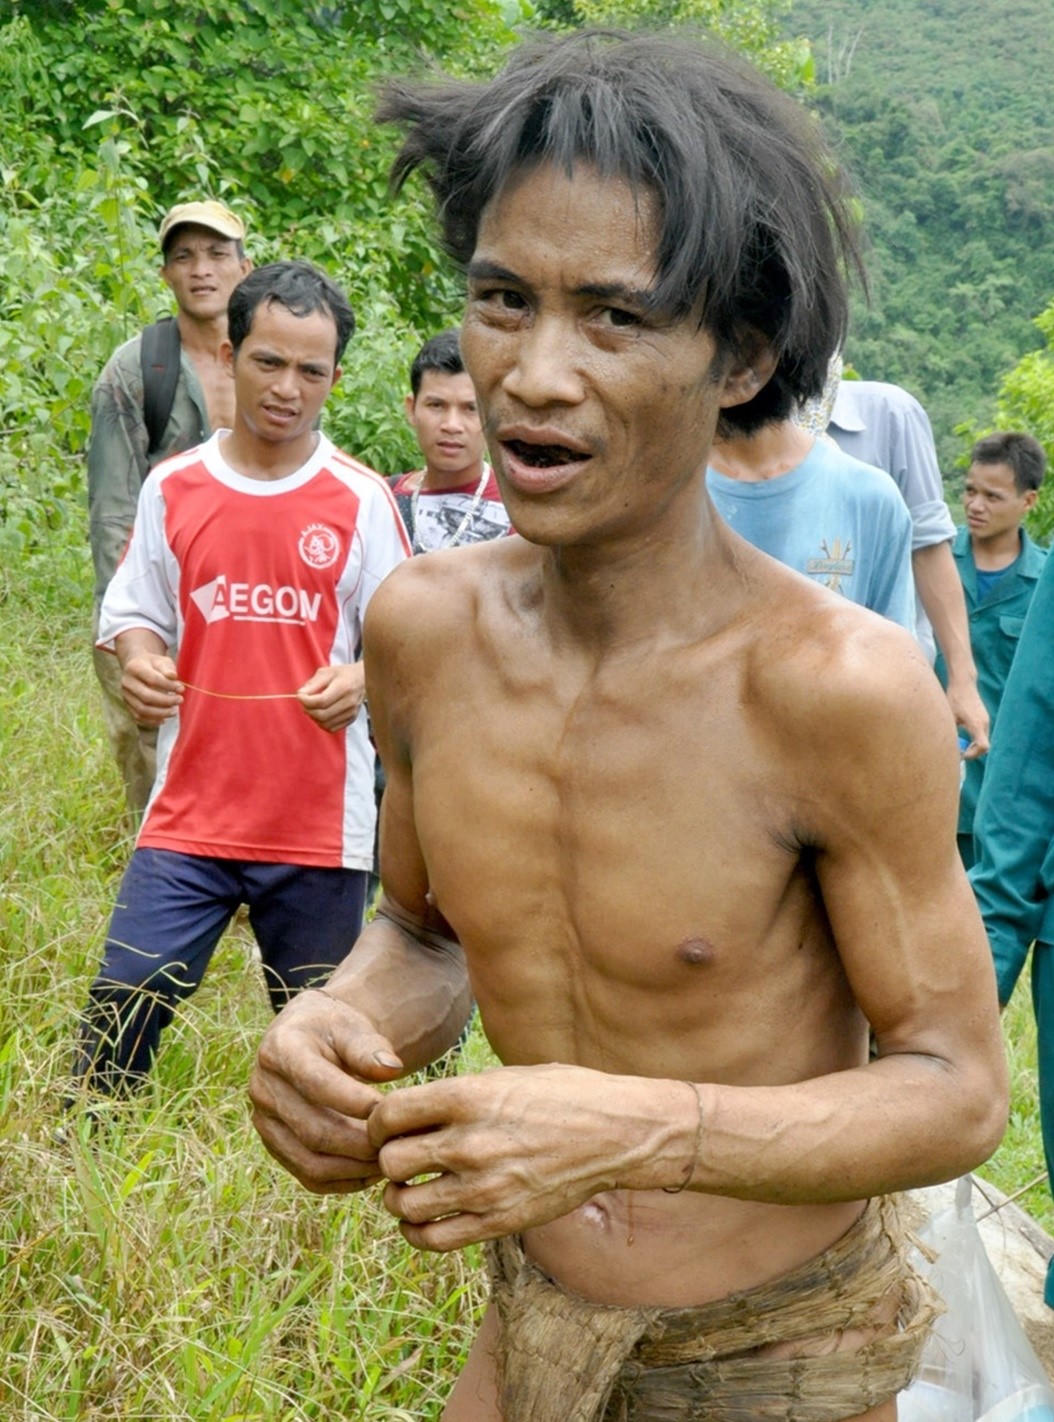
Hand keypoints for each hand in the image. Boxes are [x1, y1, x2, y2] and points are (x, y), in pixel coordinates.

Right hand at [121, 652, 182, 724]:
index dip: (168, 685)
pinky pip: (138, 717)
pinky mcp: (127, 705)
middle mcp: (126, 682)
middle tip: (180, 700)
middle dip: (166, 701)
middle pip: (146, 696)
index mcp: (134, 668)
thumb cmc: (153, 664)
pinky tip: (164, 719)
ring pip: (141, 710)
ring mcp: (125, 695)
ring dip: (160, 713)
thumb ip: (167, 668)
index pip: (152, 679)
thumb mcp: (161, 661)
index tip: (181, 688)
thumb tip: (173, 677)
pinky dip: (152, 721)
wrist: (137, 667)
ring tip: (174, 711)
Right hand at [249, 988, 404, 1193]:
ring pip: (310, 1162)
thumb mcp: (351, 1026)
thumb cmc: (335, 1030)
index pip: (316, 1083)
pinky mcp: (275, 1146)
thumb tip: (391, 1069)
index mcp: (279, 1049)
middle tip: (398, 1143)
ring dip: (355, 1168)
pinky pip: (309, 1177)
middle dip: (361, 1143)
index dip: (354, 1101)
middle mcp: (263, 1089)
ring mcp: (265, 1122)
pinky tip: (374, 1170)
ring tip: (390, 1159)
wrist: (307, 1038)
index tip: (389, 1109)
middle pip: (313, 1131)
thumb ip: (368, 1047)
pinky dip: (344, 1181)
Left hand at [297, 663, 364, 732]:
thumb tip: (300, 695)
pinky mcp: (351, 719)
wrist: (362, 679)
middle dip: (307, 709)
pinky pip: (331, 728)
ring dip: (314, 717)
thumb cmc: (343, 674)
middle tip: (305, 702)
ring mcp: (351, 712)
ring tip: (313, 707)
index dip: (305, 701)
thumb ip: (312, 684)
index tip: (300, 695)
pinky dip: (322, 723)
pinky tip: (321, 713)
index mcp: (343, 687)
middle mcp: (349, 702)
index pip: (321, 701)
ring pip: (325, 724)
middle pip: (322, 715)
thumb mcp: (326, 672)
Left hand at [367, 1064, 695, 1251]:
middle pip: (390, 1162)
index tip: (387, 1128)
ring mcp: (484, 1187)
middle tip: (398, 1160)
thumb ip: (456, 1095)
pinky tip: (423, 1218)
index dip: (378, 1123)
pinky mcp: (499, 1222)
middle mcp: (470, 1142)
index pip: (388, 1115)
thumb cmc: (562, 1095)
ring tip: (411, 1190)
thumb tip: (409, 1111)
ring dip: (399, 1198)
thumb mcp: (505, 1077)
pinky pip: (433, 1239)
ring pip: (403, 1204)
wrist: (617, 1133)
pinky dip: (416, 1231)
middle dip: (387, 1161)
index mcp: (468, 1096)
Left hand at [946, 677, 989, 758]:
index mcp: (976, 724)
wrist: (964, 683)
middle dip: (973, 752)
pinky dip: (975, 739)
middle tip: (959, 754)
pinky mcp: (984, 717)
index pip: (983, 747)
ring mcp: (985, 720)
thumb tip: (946, 747)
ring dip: (974, 746)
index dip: (973, 755)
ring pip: (983, 740)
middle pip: (984, 746)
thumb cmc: (954, 699)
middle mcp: (984, 723)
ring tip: (960, 747)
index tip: (961, 755)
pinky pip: (982, 734)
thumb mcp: (949, 717)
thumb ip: (950, 732)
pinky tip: (964, 738)